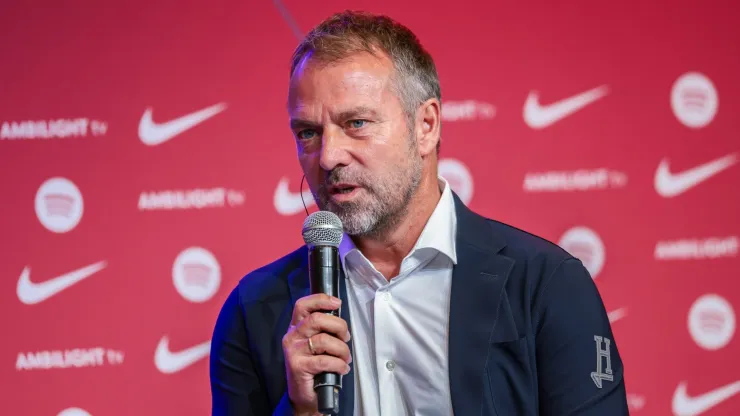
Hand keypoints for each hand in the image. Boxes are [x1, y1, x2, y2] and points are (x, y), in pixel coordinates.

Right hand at [282, 293, 351, 415]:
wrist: (304, 395)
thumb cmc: (314, 366)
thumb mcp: (316, 344)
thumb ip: (324, 329)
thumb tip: (342, 323)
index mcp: (296, 327)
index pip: (303, 305)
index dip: (320, 300)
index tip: (337, 303)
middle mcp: (292, 336)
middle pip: (317, 319)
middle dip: (339, 326)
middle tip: (346, 337)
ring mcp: (294, 351)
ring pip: (324, 340)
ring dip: (342, 349)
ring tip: (345, 358)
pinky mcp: (298, 366)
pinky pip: (325, 361)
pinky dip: (339, 364)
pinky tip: (342, 369)